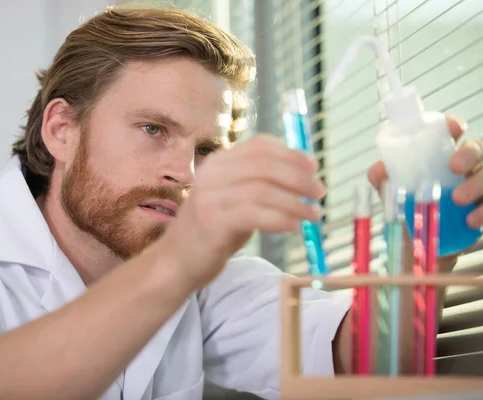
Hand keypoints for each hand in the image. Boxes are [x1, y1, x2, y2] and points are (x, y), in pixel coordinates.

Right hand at [162, 134, 324, 287]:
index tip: (313, 168)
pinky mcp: (212, 223)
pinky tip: (294, 226)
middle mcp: (211, 175)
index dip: (290, 153)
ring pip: (263, 190)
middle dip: (299, 178)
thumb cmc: (212, 229)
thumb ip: (256, 183)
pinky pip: (254, 215)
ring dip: (296, 203)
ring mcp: (209, 198)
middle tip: (320, 193)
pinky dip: (280, 218)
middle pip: (264, 165)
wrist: (177, 260)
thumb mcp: (232, 198)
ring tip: (313, 216)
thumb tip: (301, 175)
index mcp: (217, 163)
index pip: (259, 146)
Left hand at [367, 115, 479, 264]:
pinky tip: (471, 221)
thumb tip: (377, 171)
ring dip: (477, 184)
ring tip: (459, 200)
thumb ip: (384, 182)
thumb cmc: (411, 211)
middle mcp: (467, 167)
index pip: (453, 133)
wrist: (424, 248)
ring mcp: (479, 185)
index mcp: (442, 157)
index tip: (453, 128)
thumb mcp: (395, 196)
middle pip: (478, 148)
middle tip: (455, 168)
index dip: (455, 126)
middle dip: (469, 154)